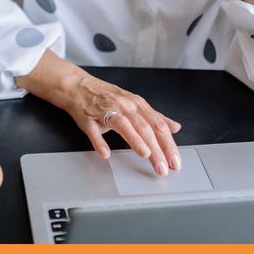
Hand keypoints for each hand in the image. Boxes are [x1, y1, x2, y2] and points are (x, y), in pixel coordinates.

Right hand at [16, 51, 181, 175]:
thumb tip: (175, 127)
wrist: (78, 86)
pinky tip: (105, 153)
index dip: (168, 143)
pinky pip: (94, 131)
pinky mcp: (89, 118)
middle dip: (156, 148)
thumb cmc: (108, 96)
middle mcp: (125, 106)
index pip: (158, 124)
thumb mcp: (134, 104)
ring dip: (135, 140)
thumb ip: (155, 117)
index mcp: (137, 104)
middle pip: (144, 127)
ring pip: (124, 125)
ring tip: (146, 154)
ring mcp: (106, 110)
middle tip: (164, 167)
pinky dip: (100, 142)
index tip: (175, 160)